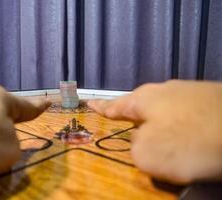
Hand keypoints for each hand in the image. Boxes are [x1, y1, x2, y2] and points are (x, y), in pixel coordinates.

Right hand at [88, 80, 221, 183]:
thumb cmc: (191, 140)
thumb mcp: (147, 153)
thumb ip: (134, 149)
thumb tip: (142, 142)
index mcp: (144, 99)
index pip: (114, 105)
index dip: (100, 107)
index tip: (89, 103)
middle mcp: (166, 91)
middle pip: (143, 108)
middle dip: (137, 123)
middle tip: (136, 138)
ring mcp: (191, 93)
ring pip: (168, 114)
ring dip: (165, 130)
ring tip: (172, 148)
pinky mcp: (212, 102)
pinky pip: (189, 118)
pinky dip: (186, 131)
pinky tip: (194, 143)